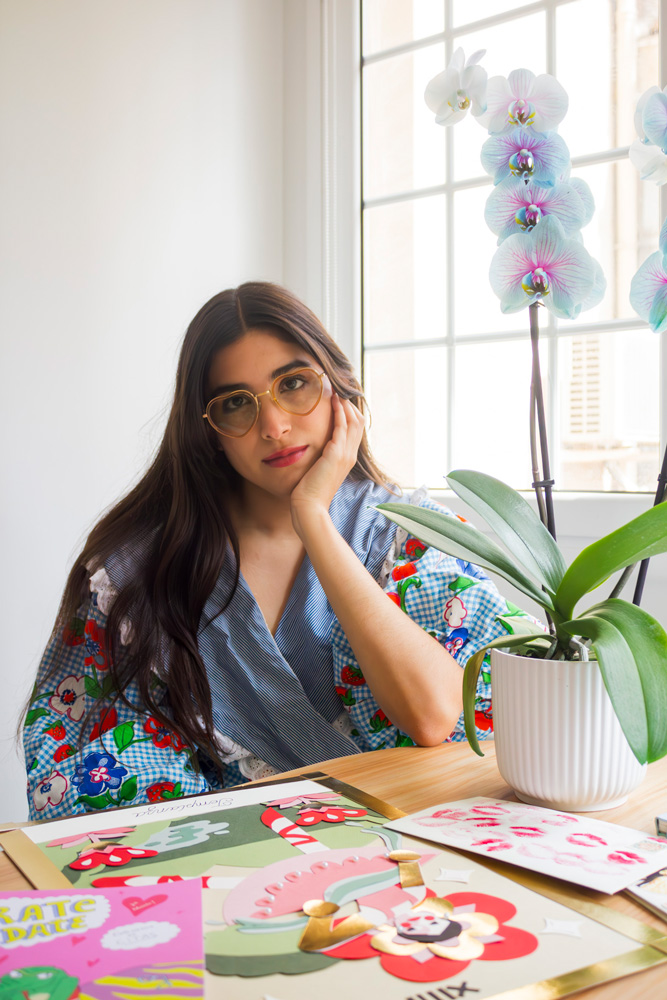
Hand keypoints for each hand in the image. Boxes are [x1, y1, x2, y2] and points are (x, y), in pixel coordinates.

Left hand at [290, 394, 364, 538]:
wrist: (309, 507)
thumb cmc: (309, 492)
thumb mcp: (318, 471)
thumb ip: (320, 459)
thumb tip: (314, 451)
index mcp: (347, 459)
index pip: (355, 430)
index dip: (349, 413)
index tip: (339, 400)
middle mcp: (350, 455)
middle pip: (358, 422)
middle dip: (350, 405)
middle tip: (339, 390)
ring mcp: (345, 454)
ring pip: (353, 421)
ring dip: (345, 404)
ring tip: (337, 391)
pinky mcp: (336, 454)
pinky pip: (341, 426)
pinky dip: (339, 412)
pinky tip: (333, 401)